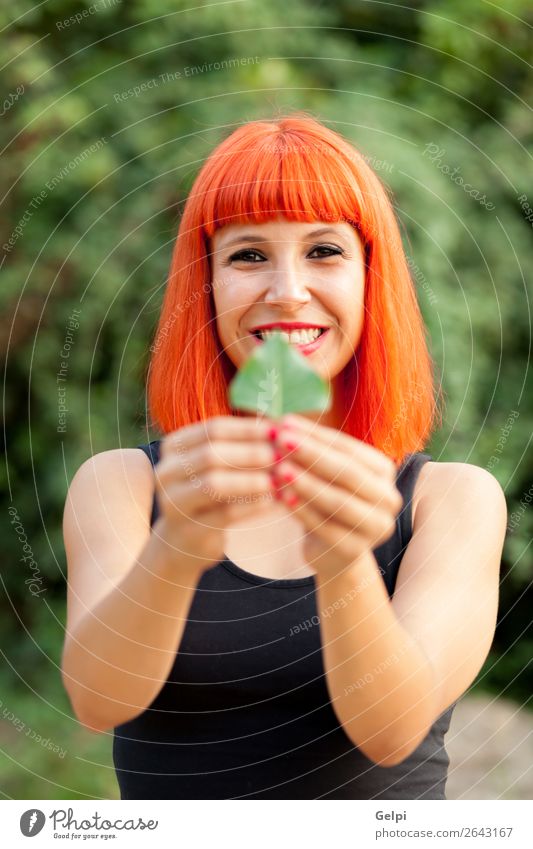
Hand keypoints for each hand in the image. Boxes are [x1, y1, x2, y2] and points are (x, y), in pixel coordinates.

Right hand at [155, 415, 278, 572]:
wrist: (185, 538)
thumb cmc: (210, 492)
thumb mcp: (219, 464)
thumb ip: (242, 444)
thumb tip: (282, 425)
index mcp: (174, 446)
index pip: (214, 429)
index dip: (249, 429)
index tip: (278, 431)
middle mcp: (167, 472)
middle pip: (212, 454)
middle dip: (251, 454)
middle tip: (281, 456)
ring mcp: (173, 503)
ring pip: (215, 484)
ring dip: (252, 480)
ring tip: (280, 478)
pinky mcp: (188, 530)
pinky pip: (224, 514)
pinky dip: (253, 506)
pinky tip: (274, 501)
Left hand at [269, 414, 402, 577]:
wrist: (332, 550)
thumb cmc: (325, 500)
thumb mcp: (323, 473)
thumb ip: (312, 450)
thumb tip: (283, 423)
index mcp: (384, 470)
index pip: (349, 448)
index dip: (317, 435)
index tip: (285, 423)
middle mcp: (388, 498)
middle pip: (347, 472)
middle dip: (311, 455)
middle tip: (280, 440)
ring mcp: (376, 527)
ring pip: (338, 501)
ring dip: (306, 483)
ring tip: (278, 469)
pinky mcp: (355, 551)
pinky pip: (326, 528)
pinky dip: (302, 511)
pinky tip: (281, 497)